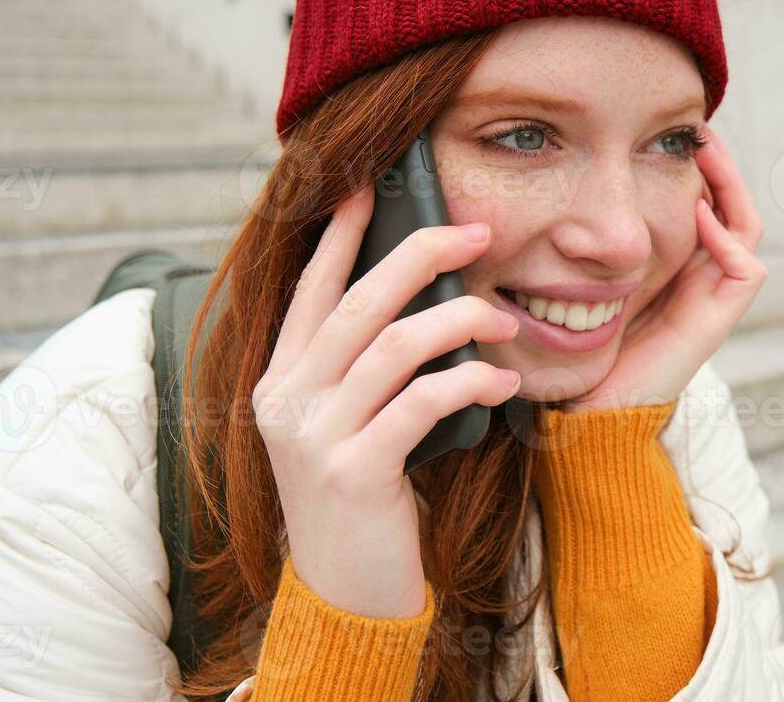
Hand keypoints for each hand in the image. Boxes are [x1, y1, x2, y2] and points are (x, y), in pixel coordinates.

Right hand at [251, 185, 521, 617]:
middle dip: (420, 254)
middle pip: (358, 303)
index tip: (368, 188)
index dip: (340, 236)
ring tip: (503, 319)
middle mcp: (287, 400)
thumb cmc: (361, 499)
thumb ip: (362, 371)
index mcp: (281, 380)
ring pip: (394, 346)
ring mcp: (313, 436)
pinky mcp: (353, 472)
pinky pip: (422, 404)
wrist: (345, 595)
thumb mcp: (347, 426)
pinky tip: (501, 383)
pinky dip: (469, 383)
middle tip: (477, 232)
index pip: (312, 290)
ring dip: (460, 321)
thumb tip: (422, 303)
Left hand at [560, 126, 765, 412]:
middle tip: (697, 129)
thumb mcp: (585, 275)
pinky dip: (728, 239)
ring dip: (730, 188)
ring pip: (745, 228)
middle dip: (718, 166)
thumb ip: (589, 244)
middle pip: (731, 206)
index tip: (674, 133)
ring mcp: (712, 298)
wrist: (593, 405)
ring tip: (704, 153)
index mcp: (675, 265)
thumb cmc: (581, 344)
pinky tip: (699, 214)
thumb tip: (568, 194)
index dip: (698, 168)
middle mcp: (700, 277)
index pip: (704, 202)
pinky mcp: (716, 320)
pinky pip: (746, 270)